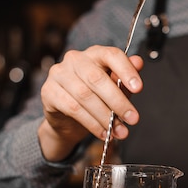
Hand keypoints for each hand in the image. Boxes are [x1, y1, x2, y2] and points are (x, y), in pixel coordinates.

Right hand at [38, 46, 143, 160]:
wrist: (68, 120)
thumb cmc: (94, 100)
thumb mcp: (114, 90)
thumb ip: (124, 79)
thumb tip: (139, 62)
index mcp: (94, 54)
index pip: (111, 55)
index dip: (126, 70)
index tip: (139, 88)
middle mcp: (75, 59)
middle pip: (97, 78)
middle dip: (118, 101)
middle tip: (133, 119)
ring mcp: (59, 74)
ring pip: (85, 96)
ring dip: (105, 117)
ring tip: (119, 132)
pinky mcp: (49, 92)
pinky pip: (73, 109)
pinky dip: (91, 123)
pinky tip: (103, 133)